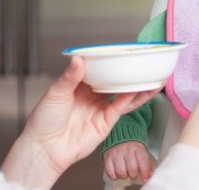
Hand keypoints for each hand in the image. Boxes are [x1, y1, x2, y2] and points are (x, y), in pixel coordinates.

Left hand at [1, 56, 159, 187]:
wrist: (45, 148)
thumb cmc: (44, 121)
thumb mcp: (55, 93)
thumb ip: (70, 77)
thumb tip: (78, 59)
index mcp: (79, 84)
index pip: (98, 68)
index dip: (110, 60)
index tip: (122, 51)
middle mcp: (92, 95)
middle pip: (114, 80)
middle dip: (129, 72)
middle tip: (144, 61)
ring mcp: (100, 108)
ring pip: (124, 94)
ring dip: (139, 86)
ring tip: (154, 76)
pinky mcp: (106, 121)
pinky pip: (123, 107)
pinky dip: (134, 98)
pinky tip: (144, 89)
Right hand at [104, 141, 152, 182]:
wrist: (120, 134)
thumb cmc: (132, 145)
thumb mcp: (141, 150)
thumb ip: (146, 163)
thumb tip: (148, 176)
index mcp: (137, 147)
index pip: (143, 162)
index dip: (145, 173)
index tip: (145, 179)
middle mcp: (127, 149)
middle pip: (132, 169)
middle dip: (134, 175)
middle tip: (133, 173)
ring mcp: (116, 153)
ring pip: (121, 172)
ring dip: (124, 176)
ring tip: (125, 172)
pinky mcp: (107, 156)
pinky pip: (110, 172)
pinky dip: (114, 176)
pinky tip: (117, 173)